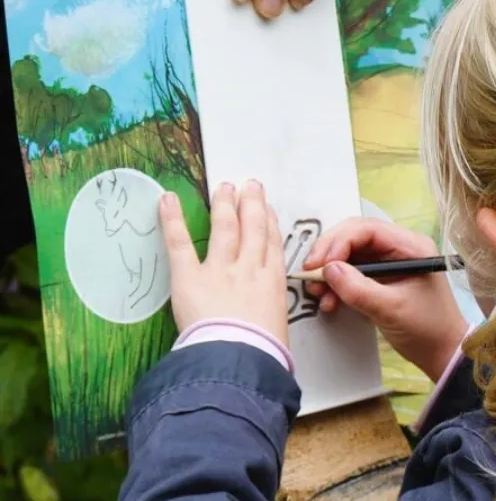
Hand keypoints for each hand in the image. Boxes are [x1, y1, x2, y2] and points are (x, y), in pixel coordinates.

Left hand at [159, 180, 287, 345]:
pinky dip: (172, 220)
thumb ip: (270, 320)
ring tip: (224, 186)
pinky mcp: (190, 277)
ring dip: (224, 205)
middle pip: (252, 228)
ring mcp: (221, 270)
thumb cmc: (263, 353)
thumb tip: (268, 332)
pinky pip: (180, 244)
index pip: (272, 244)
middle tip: (250, 185)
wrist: (242, 359)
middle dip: (251, 204)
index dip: (270, 222)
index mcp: (272, 283)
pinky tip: (168, 199)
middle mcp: (250, 269)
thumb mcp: (277, 332)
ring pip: (224, 229)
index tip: (268, 208)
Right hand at [304, 218, 468, 381]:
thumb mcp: (390, 309)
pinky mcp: (382, 280)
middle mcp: (400, 248)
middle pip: (356, 237)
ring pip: (351, 255)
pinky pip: (354, 272)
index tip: (319, 265)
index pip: (367, 229)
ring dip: (331, 271)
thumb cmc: (426, 329)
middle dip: (330, 254)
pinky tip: (330, 302)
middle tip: (310, 274)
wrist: (444, 354)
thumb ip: (358, 288)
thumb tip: (327, 269)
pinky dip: (339, 285)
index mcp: (411, 246)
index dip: (338, 242)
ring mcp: (390, 263)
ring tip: (318, 293)